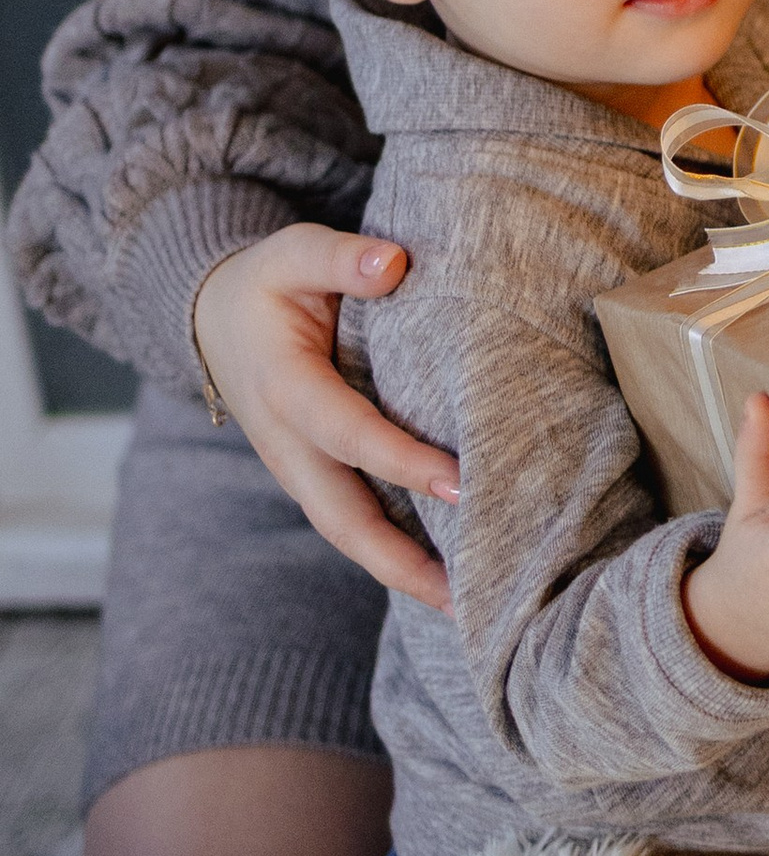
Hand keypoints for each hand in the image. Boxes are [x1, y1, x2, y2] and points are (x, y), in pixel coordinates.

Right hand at [192, 229, 460, 611]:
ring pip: (348, 533)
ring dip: (402, 573)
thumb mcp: (292, 250)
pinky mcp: (314, 478)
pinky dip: (395, 555)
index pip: (349, 435)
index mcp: (286, 389)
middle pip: (342, 517)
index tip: (461, 483)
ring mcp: (298, 470)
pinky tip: (447, 578)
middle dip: (401, 559)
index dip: (401, 462)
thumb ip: (339, 258)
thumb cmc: (268, 283)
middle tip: (467, 588)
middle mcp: (288, 445)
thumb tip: (393, 262)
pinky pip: (354, 523)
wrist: (213, 319)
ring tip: (468, 605)